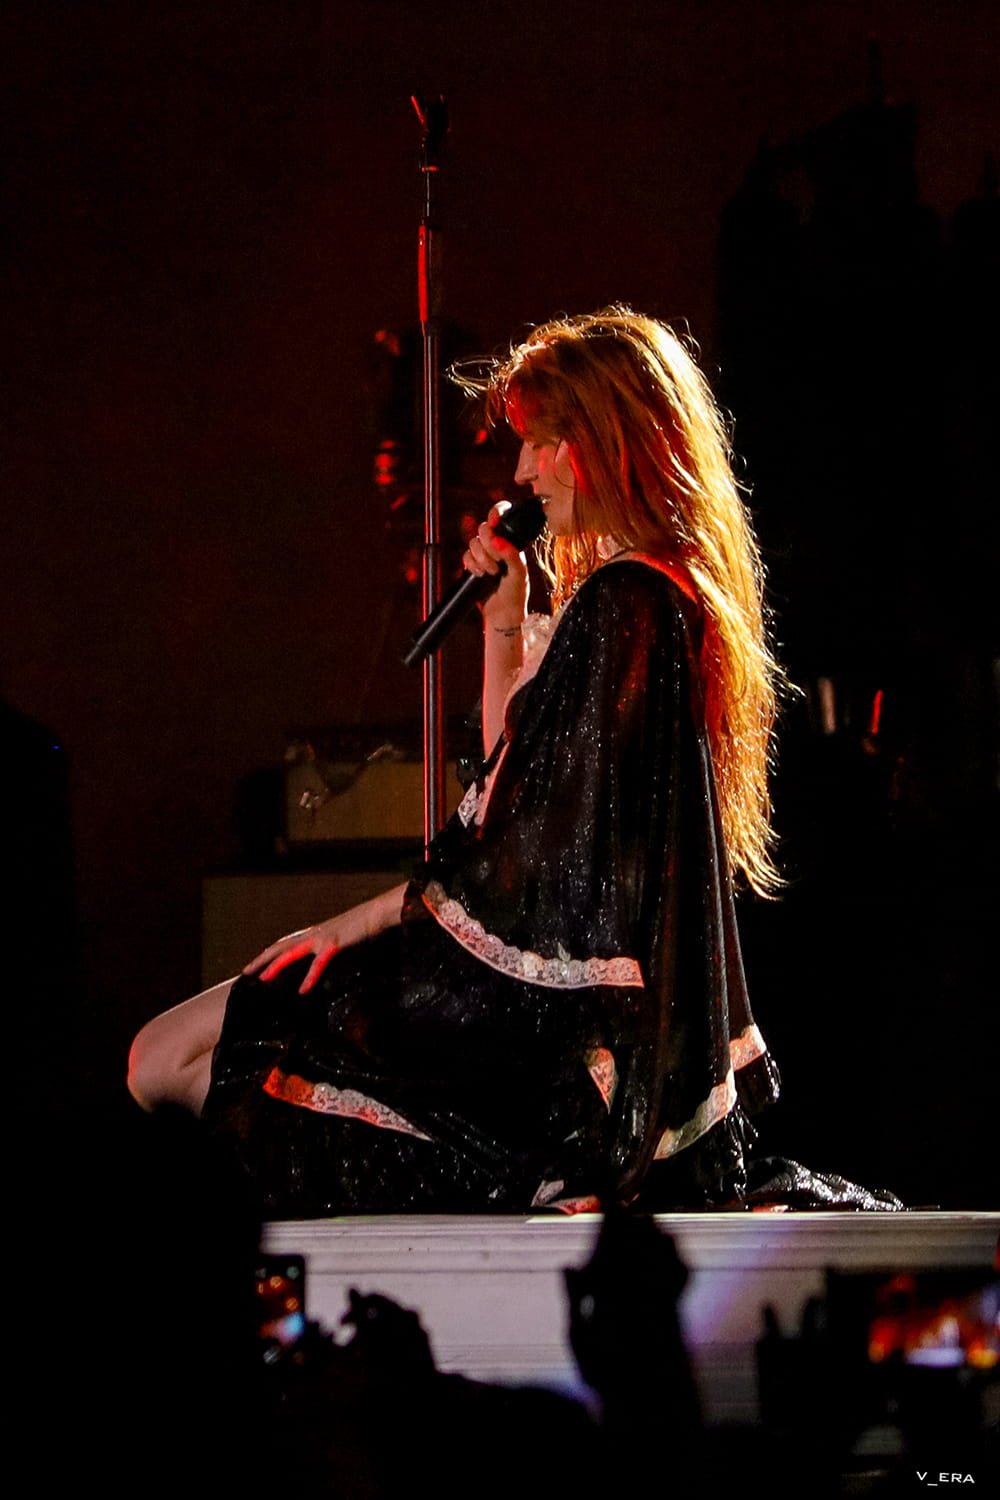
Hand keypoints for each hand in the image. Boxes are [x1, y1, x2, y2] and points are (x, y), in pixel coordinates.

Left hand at [241, 884, 404, 993]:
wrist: (377, 913)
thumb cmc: (363, 926)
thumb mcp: (341, 938)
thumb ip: (328, 949)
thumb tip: (321, 962)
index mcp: (313, 933)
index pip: (284, 943)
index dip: (268, 954)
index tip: (254, 966)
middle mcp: (312, 934)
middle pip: (280, 947)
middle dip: (261, 959)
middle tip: (244, 973)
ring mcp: (321, 938)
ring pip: (291, 952)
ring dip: (275, 966)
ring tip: (263, 979)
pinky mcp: (333, 944)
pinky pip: (318, 963)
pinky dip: (310, 977)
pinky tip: (303, 990)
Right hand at [462, 503, 527, 623]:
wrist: (502, 613)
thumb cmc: (516, 593)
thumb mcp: (519, 573)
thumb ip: (512, 555)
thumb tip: (498, 540)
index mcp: (511, 542)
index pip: (502, 517)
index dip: (496, 514)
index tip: (494, 523)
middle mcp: (497, 545)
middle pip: (483, 528)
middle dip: (488, 544)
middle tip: (497, 561)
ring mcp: (484, 555)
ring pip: (473, 543)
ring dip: (481, 558)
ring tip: (492, 572)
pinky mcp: (473, 565)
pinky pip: (466, 556)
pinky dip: (472, 565)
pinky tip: (481, 575)